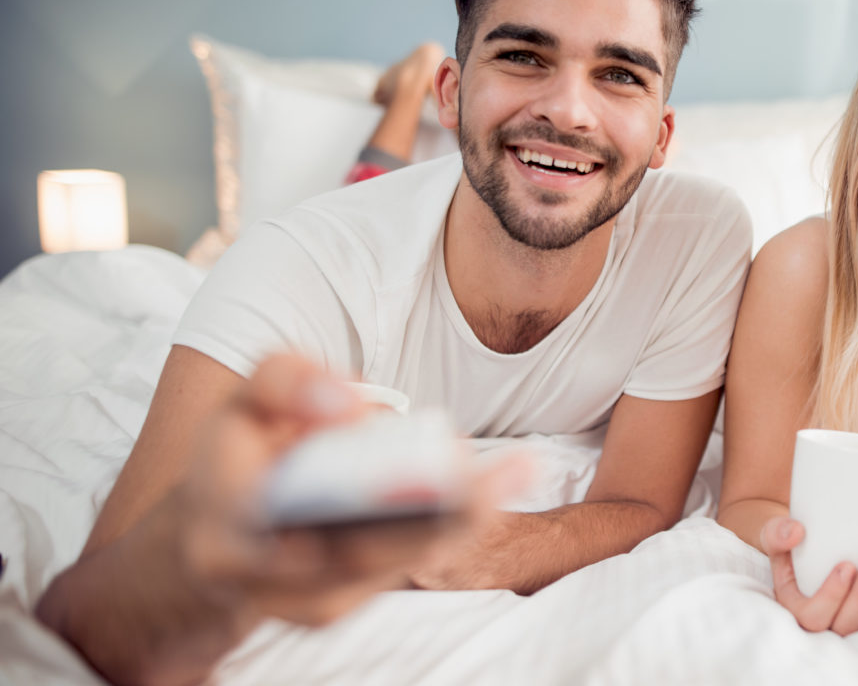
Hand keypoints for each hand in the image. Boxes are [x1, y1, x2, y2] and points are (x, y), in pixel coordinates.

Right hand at [177, 354, 526, 625]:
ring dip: (459, 520)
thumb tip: (352, 406)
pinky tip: (498, 488)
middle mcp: (260, 573)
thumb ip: (287, 381)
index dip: (319, 495)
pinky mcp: (338, 606)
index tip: (395, 469)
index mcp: (222, 513)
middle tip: (496, 474)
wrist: (210, 539)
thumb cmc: (239, 456)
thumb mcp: (244, 401)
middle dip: (431, 514)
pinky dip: (451, 528)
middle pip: (354, 552)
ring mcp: (302, 601)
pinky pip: (401, 567)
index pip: (273, 512)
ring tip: (518, 471)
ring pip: (389, 565)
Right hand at [759, 517, 857, 634]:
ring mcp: (845, 625)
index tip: (846, 566)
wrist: (804, 551)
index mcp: (795, 610)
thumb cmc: (789, 546)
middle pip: (844, 626)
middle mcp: (821, 626)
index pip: (813, 617)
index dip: (831, 596)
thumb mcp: (774, 536)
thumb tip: (796, 532)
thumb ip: (777, 533)